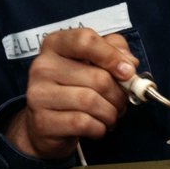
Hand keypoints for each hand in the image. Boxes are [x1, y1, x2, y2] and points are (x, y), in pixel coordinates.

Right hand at [5, 28, 136, 159]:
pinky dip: (99, 128)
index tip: (128, 72)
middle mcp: (43, 66)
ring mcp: (39, 94)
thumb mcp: (90, 62)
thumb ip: (113, 50)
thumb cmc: (73, 88)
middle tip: (121, 102)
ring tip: (109, 115)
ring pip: (91, 102)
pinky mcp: (43, 121)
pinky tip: (97, 126)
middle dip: (118, 95)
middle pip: (98, 77)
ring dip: (110, 113)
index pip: (85, 40)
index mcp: (55, 44)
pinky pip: (83, 123)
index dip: (111, 55)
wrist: (45, 123)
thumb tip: (129, 62)